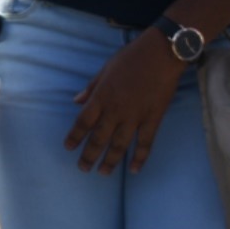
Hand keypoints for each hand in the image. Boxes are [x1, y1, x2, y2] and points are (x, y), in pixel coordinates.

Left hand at [67, 32, 186, 174]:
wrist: (161, 55)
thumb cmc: (130, 58)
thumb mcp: (104, 70)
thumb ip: (91, 88)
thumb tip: (77, 101)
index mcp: (102, 97)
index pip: (83, 121)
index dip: (75, 136)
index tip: (68, 147)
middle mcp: (116, 110)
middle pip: (99, 137)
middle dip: (90, 155)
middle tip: (83, 168)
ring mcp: (135, 117)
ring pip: (120, 144)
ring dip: (111, 160)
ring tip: (103, 173)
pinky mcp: (153, 119)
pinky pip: (146, 143)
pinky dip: (140, 157)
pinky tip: (133, 170)